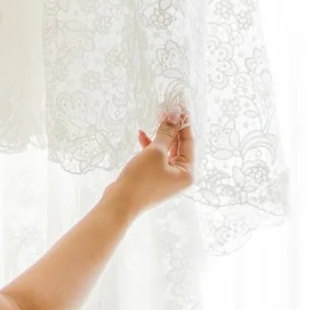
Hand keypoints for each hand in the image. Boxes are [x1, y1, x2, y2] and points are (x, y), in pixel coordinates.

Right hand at [109, 96, 193, 216]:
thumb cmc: (141, 179)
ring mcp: (167, 177)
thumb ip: (166, 133)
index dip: (183, 123)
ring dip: (160, 135)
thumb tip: (176, 115)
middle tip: (166, 108)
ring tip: (155, 117)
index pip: (189, 142)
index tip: (179, 106)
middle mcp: (180, 175)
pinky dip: (150, 146)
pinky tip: (141, 134)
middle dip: (171, 127)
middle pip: (179, 146)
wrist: (120, 203)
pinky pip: (156, 157)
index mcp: (187, 172)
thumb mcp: (155, 152)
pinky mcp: (154, 177)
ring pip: (166, 150)